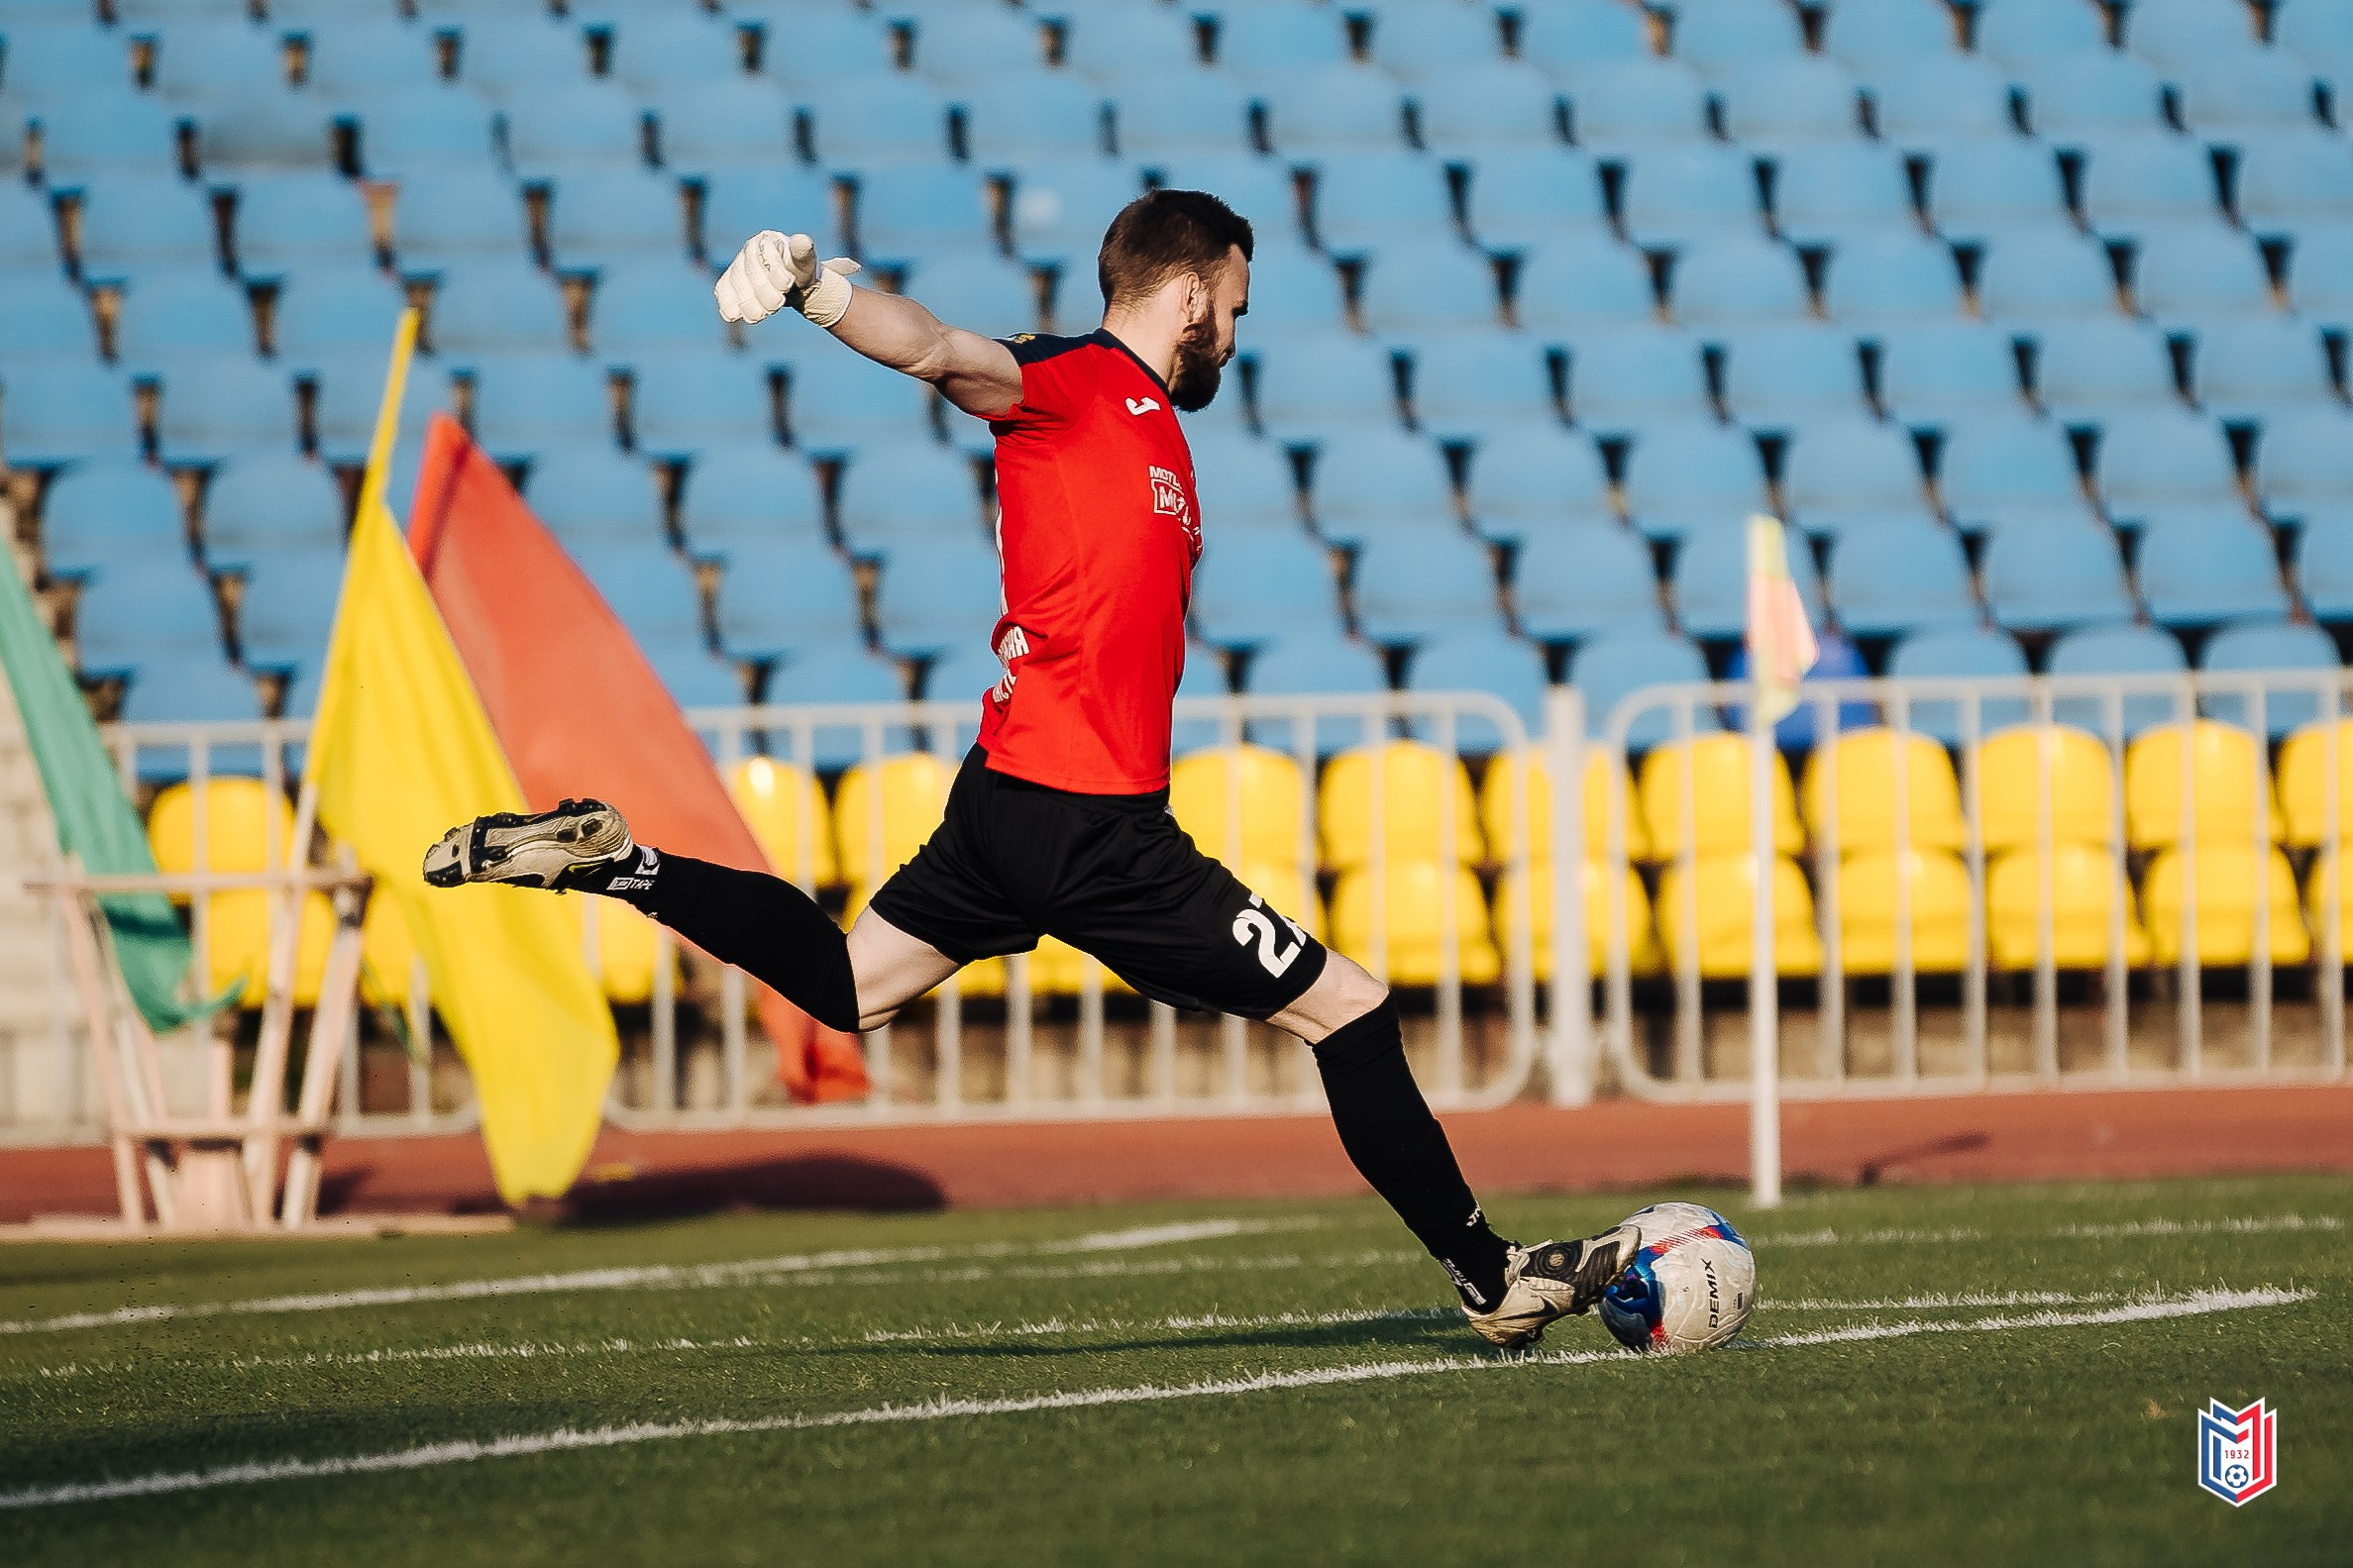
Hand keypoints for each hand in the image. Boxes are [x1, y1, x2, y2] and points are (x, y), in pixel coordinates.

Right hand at [713, 230, 860, 327]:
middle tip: (779, 303)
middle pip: (750, 272)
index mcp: (767, 241)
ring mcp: (737, 266)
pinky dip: (727, 304)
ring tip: (762, 315)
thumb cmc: (798, 270)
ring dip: (748, 303)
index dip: (775, 272)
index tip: (788, 285)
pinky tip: (734, 316)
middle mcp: (749, 251)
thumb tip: (802, 241)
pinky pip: (723, 291)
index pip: (766, 255)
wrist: (791, 283)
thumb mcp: (806, 262)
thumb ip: (803, 253)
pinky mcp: (729, 282)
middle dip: (764, 292)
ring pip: (736, 284)